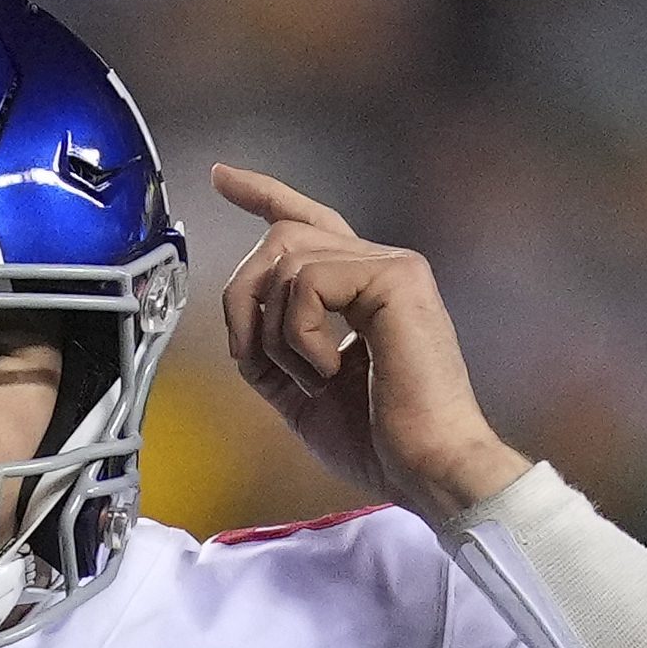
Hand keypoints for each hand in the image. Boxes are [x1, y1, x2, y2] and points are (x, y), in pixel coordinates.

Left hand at [210, 164, 528, 523]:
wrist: (424, 469)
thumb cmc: (378, 442)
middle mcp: (381, 266)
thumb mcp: (298, 391)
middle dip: (244, 297)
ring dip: (276, 333)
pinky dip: (300, 336)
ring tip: (312, 379)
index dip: (262, 195)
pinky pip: (307, 283)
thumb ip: (268, 349)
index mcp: (362, 289)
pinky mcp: (398, 276)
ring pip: (286, 260)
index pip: (306, 223)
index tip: (222, 178)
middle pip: (279, 239)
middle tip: (251, 356)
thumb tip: (238, 321)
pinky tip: (329, 372)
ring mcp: (393, 267)